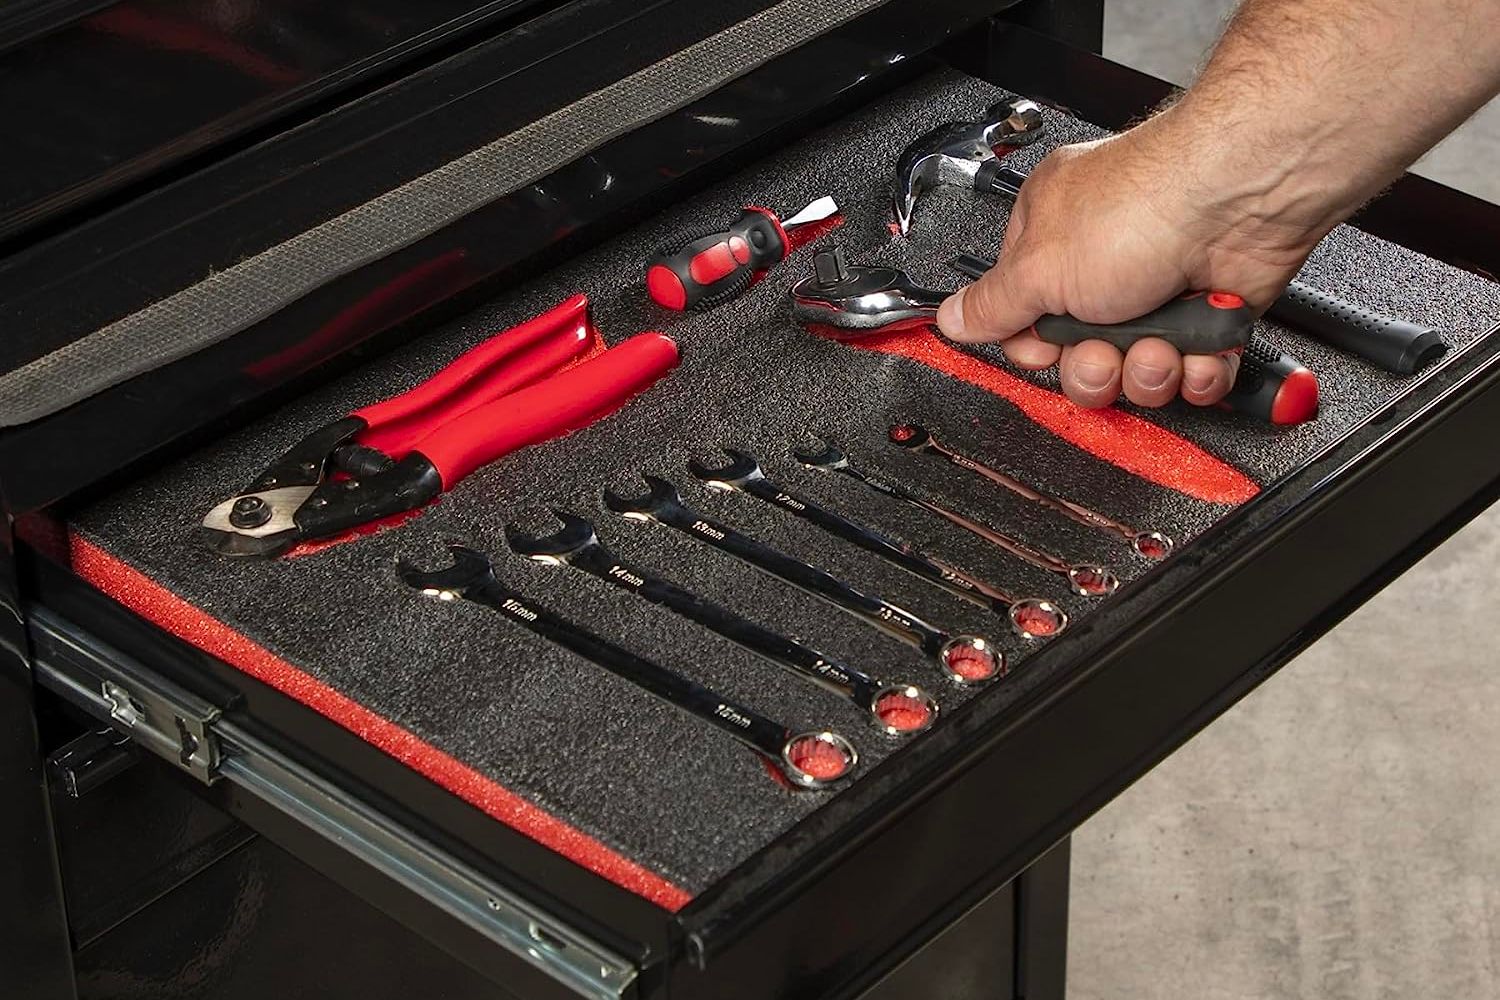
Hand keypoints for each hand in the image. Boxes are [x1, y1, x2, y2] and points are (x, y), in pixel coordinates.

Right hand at [934, 111, 1319, 409]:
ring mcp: (1159, 291)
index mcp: (1050, 241)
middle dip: (1094, 367)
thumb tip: (952, 318)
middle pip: (1078, 358)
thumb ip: (991, 306)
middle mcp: (1103, 265)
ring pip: (1136, 373)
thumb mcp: (1038, 267)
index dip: (1036, 349)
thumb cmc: (1145, 206)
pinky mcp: (1209, 315)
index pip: (1023, 323)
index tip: (1048, 346)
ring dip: (1147, 370)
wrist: (1242, 199)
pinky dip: (1198, 369)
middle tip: (1104, 347)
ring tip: (1160, 342)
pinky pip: (1192, 373)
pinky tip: (1197, 345)